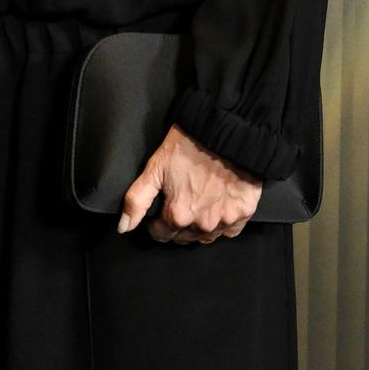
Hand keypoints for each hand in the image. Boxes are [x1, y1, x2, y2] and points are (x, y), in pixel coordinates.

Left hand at [117, 125, 261, 244]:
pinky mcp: (244, 213)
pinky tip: (219, 207)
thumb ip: (137, 201)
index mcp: (178, 216)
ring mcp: (225, 220)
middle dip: (178, 225)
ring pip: (206, 237)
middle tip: (181, 203)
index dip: (157, 223)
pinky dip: (224, 224)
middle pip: (184, 238)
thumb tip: (124, 227)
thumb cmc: (190, 145)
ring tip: (198, 205)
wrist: (229, 131)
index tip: (161, 210)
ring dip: (199, 227)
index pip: (161, 234)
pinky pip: (231, 230)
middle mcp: (202, 224)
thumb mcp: (156, 168)